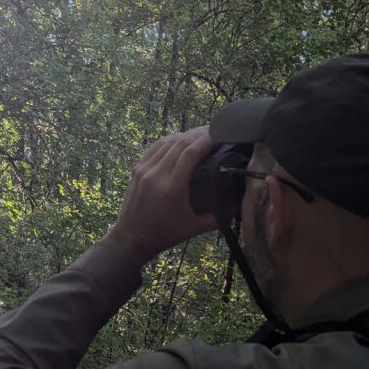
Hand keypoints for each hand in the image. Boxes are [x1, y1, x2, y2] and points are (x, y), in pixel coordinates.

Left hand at [104, 126, 219, 263]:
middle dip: (198, 134)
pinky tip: (180, 139)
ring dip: (184, 134)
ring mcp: (144, 169)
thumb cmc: (164, 234)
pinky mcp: (136, 169)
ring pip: (167, 142)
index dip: (206, 140)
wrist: (131, 238)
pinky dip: (170, 140)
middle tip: (215, 130)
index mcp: (171, 187)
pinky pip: (155, 147)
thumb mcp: (194, 228)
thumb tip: (237, 205)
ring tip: (200, 133)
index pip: (190, 153)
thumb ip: (217, 217)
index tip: (221, 134)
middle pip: (180, 143)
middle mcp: (156, 174)